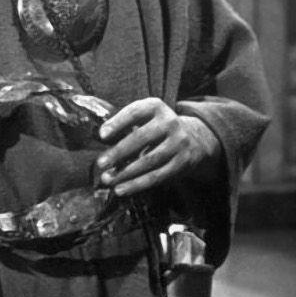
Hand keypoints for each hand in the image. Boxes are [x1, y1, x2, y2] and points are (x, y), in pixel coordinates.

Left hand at [95, 98, 218, 196]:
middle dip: (119, 152)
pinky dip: (138, 185)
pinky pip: (158, 176)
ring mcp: (178, 143)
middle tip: (100, 163)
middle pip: (141, 138)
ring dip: (126, 172)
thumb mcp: (145, 118)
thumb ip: (125, 125)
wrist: (194, 138)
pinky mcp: (182, 162)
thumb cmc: (156, 129)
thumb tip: (100, 141)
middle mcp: (170, 122)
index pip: (135, 112)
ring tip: (108, 180)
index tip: (102, 135)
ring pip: (149, 160)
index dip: (118, 123)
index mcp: (156, 107)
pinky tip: (122, 189)